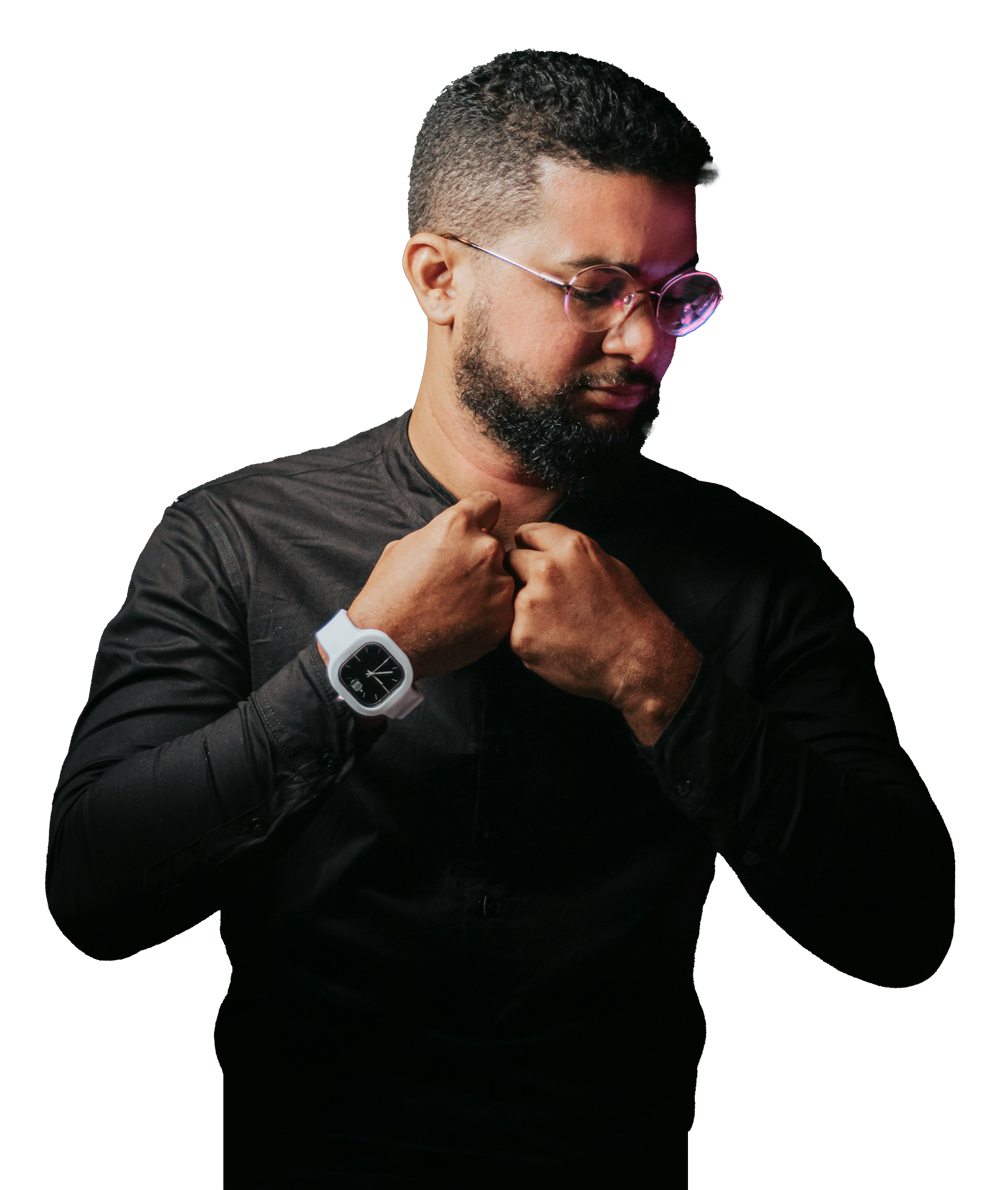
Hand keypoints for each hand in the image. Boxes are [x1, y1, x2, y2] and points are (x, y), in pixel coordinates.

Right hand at [340, 491, 514, 680]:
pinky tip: (464, 623)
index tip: (480, 526)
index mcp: (458, 525)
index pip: (489, 503)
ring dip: (487, 588)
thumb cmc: (389, 595)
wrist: (388, 643)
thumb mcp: (405, 547)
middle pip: (495, 546)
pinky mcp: (503, 616)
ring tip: (457, 607)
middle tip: (456, 582)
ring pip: (502, 578)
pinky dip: (489, 615)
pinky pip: (504, 608)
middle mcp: (484, 549)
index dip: (483, 515)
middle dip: (480, 560)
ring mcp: (498, 584)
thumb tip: (455, 536)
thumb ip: (439, 534)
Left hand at [506, 523, 700, 743]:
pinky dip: (528, 636)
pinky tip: (555, 643)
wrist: (637, 661)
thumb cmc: (629, 615)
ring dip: (524, 607)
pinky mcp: (521, 636)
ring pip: (510, 597)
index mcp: (571, 547)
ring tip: (556, 625)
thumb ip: (571, 555)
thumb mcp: (607, 565)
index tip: (532, 559)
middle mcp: (547, 569)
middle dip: (521, 574)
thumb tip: (544, 550)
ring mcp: (530, 603)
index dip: (530, 548)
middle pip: (511, 561)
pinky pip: (514, 629)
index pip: (528, 533)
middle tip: (544, 596)